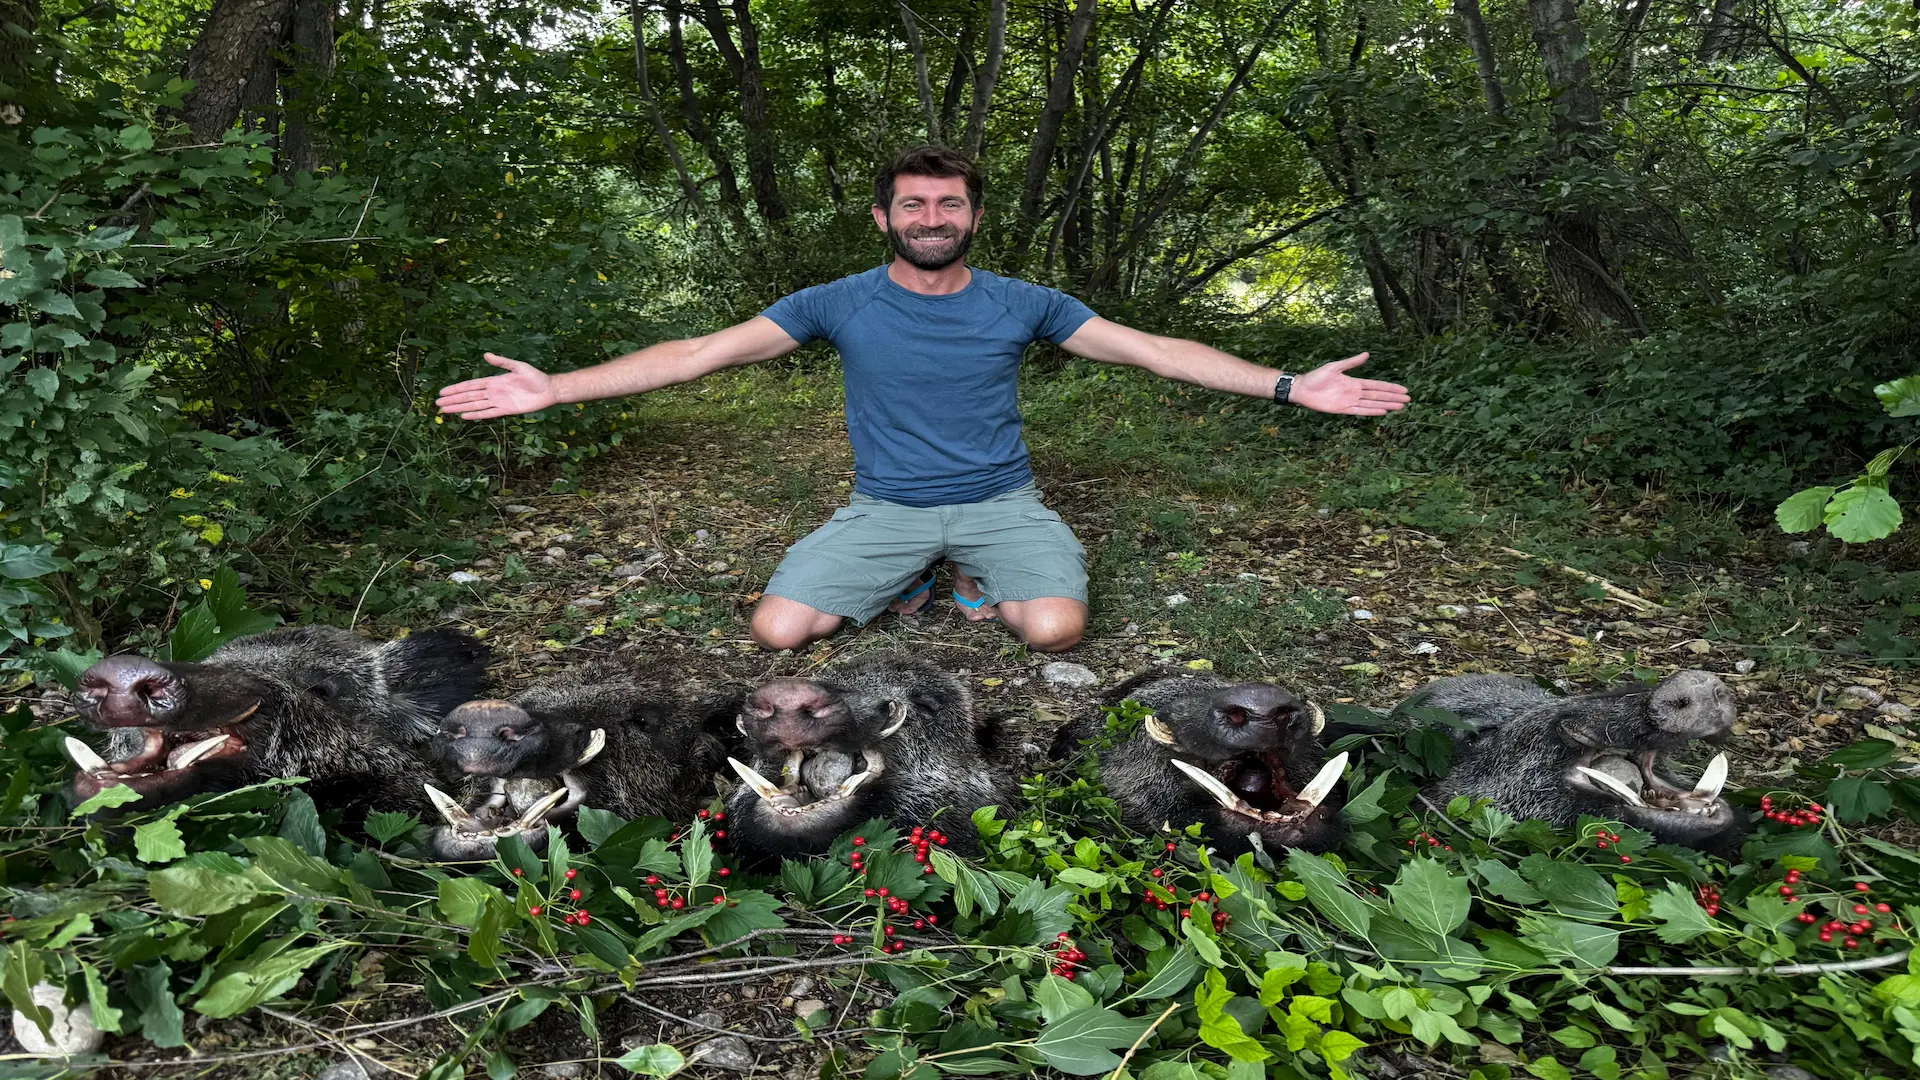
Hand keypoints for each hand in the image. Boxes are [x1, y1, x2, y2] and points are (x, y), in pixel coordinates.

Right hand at [436, 353, 558, 419]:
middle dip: (453, 399)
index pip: (470, 385)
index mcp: (493, 381)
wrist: (548, 390)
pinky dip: (476, 415)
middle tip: (438, 403)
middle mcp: (493, 392)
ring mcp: (498, 402)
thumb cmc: (535, 376)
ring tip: (445, 410)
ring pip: (475, 405)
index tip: (443, 391)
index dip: (456, 388)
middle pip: (469, 396)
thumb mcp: (518, 366)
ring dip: (460, 408)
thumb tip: (486, 355)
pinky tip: (464, 416)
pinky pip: (488, 414)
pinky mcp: (506, 410)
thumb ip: (502, 362)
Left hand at [1289, 353, 1409, 415]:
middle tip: (1408, 399)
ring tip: (1400, 407)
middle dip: (1393, 397)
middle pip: (1378, 396)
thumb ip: (1351, 363)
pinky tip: (1383, 412)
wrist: (1303, 389)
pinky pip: (1360, 411)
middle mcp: (1355, 392)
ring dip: (1386, 405)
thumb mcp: (1335, 367)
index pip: (1376, 385)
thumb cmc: (1316, 376)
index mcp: (1354, 382)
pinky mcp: (1343, 410)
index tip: (1403, 389)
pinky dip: (1371, 412)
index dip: (1390, 387)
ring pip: (1372, 404)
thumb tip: (1367, 354)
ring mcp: (1350, 402)